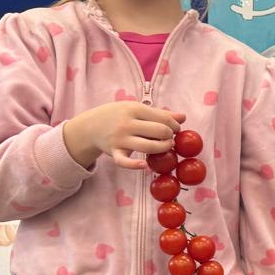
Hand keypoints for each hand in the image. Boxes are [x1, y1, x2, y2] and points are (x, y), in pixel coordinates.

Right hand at [65, 101, 183, 168]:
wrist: (90, 126)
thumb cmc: (119, 116)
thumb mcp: (136, 109)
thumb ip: (160, 113)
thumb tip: (183, 117)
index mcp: (134, 109)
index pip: (164, 118)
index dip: (175, 126)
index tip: (175, 130)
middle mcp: (127, 124)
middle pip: (160, 132)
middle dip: (170, 136)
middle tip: (169, 138)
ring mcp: (120, 139)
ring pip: (149, 147)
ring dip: (163, 149)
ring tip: (166, 147)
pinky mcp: (114, 153)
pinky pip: (125, 162)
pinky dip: (135, 166)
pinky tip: (145, 166)